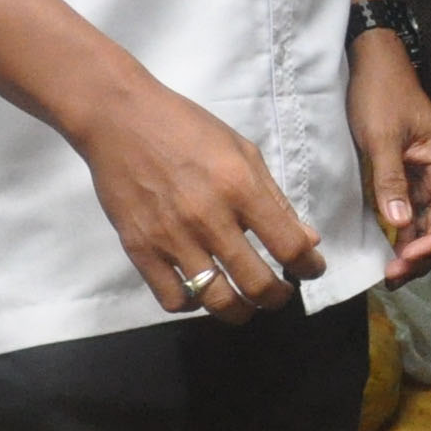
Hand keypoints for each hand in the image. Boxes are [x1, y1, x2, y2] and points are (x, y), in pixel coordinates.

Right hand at [73, 76, 323, 321]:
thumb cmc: (187, 128)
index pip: (289, 246)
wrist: (119, 119)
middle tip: (281, 292)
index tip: (311, 268)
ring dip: (241, 311)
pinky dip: (193, 304)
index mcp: (239, 187)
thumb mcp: (242, 151)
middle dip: (279, 297)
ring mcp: (171, 237)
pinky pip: (173, 299)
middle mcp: (208, 217)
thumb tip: (308, 241)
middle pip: (257, 284)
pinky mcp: (140, 249)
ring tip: (246, 303)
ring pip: (217, 301)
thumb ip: (275, 199)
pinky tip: (201, 291)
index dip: (310, 266)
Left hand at [346, 35, 430, 282]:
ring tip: (391, 272)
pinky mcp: (405, 175)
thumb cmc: (380, 93)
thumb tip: (400, 225)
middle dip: (423, 253)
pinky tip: (387, 249)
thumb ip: (391, 181)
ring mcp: (423, 175)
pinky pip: (410, 211)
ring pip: (427, 222)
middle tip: (394, 276)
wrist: (369, 61)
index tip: (407, 256)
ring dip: (412, 248)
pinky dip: (402, 232)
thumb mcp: (382, 138)